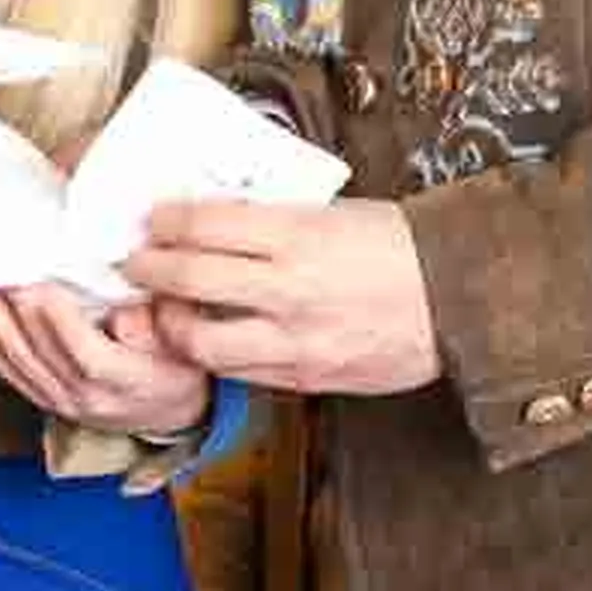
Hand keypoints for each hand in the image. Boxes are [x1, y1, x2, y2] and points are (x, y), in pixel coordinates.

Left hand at [0, 282, 212, 437]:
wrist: (167, 412)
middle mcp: (84, 398)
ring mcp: (57, 400)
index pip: (86, 355)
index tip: (38, 284)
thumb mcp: (187, 346)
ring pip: (11, 358)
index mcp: (127, 384)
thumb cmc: (179, 366)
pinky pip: (0, 365)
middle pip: (37, 353)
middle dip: (9, 307)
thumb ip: (160, 330)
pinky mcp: (39, 396)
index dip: (58, 321)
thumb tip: (126, 320)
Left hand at [120, 199, 443, 396]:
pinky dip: (214, 355)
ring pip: (204, 341)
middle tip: (133, 261)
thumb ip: (276, 219)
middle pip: (191, 279)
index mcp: (300, 236)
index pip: (207, 224)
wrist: (458, 303)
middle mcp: (291, 289)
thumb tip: (216, 216)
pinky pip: (241, 371)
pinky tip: (206, 338)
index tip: (153, 218)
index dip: (167, 220)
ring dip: (170, 323)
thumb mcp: (336, 213)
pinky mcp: (306, 377)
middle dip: (149, 268)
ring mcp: (296, 340)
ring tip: (162, 308)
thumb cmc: (401, 249)